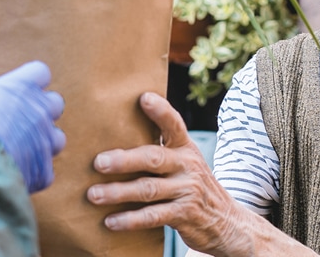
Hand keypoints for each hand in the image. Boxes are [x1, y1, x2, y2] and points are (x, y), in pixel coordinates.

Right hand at [0, 56, 65, 192]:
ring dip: (43, 140)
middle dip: (41, 109)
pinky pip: (46, 170)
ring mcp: (44, 142)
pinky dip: (35, 172)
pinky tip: (17, 172)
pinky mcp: (42, 169)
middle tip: (18, 117)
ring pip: (58, 137)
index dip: (30, 78)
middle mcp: (39, 112)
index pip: (40, 72)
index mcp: (21, 88)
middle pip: (56, 103)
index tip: (17, 86)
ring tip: (22, 146)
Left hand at [86, 92, 252, 254]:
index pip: (174, 124)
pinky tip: (110, 221)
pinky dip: (130, 219)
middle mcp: (187, 165)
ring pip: (148, 189)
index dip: (160, 111)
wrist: (225, 220)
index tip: (143, 98)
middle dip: (124, 160)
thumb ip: (159, 150)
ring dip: (118, 192)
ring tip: (94, 194)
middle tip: (98, 163)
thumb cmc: (191, 185)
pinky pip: (153, 216)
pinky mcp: (185, 214)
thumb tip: (112, 140)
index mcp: (185, 147)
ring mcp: (187, 190)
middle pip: (153, 158)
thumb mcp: (184, 162)